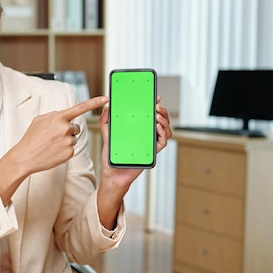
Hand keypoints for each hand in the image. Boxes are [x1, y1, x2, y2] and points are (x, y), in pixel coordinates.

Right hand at [0, 95, 108, 204]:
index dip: (94, 102)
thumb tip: (63, 116)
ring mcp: (68, 141)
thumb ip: (54, 115)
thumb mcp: (39, 120)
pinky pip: (71, 149)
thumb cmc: (31, 138)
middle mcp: (65, 128)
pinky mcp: (69, 153)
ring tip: (51, 145)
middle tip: (52, 136)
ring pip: (73, 138)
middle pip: (75, 127)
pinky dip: (63, 150)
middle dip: (67, 131)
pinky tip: (53, 151)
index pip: (80, 107)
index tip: (105, 98)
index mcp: (58, 117)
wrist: (25, 156)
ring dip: (65, 141)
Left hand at [94, 96, 172, 228]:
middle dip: (162, 111)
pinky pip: (162, 143)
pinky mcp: (151, 154)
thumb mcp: (107, 137)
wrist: (111, 175)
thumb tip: (107, 108)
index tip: (155, 97)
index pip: (150, 116)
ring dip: (164, 121)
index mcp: (139, 131)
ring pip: (166, 131)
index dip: (155, 106)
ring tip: (157, 116)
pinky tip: (156, 127)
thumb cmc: (111, 158)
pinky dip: (162, 134)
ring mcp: (150, 145)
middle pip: (161, 121)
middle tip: (156, 107)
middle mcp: (147, 137)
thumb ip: (106, 123)